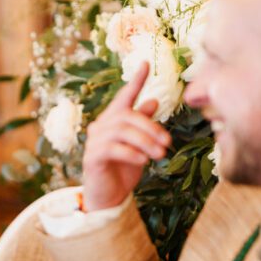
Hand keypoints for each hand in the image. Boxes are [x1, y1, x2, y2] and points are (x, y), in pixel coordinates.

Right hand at [82, 62, 171, 210]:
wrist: (109, 197)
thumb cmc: (123, 169)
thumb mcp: (139, 145)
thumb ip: (142, 124)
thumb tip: (152, 101)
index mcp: (113, 121)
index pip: (124, 97)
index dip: (136, 81)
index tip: (146, 64)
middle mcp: (100, 127)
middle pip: (126, 116)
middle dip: (150, 127)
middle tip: (168, 142)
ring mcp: (94, 142)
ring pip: (121, 132)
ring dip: (145, 141)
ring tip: (160, 154)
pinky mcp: (92, 158)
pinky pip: (113, 149)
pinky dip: (132, 153)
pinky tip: (144, 160)